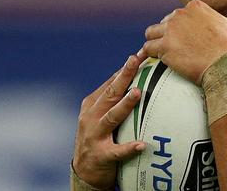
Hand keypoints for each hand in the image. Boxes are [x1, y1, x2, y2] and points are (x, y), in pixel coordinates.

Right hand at [72, 55, 145, 189]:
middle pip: (110, 94)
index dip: (124, 68)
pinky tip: (141, 144)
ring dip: (125, 105)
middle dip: (123, 76)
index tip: (139, 54)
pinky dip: (129, 148)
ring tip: (137, 93)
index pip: (110, 83)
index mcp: (92, 105)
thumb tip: (135, 76)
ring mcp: (94, 136)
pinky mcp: (101, 155)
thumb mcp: (101, 115)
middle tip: (135, 61)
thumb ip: (113, 99)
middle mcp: (91, 117)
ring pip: (111, 117)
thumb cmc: (99, 137)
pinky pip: (117, 151)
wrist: (84, 171)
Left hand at [142, 0, 226, 83]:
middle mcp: (180, 14)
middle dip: (167, 34)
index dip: (180, 27)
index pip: (178, 14)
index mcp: (196, 7)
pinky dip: (149, 55)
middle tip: (172, 49)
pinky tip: (154, 62)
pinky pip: (148, 48)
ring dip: (155, 43)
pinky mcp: (164, 47)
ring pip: (151, 33)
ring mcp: (170, 30)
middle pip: (164, 22)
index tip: (183, 39)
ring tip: (159, 54)